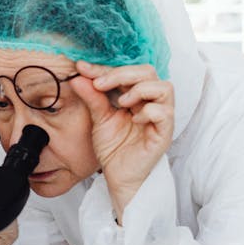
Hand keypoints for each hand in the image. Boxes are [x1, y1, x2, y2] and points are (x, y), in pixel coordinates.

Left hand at [71, 60, 173, 221]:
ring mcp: (161, 117)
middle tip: (100, 84)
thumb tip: (78, 76)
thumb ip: (92, 97)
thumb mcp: (99, 118)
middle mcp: (151, 102)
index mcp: (136, 95)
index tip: (82, 68)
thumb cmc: (113, 148)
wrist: (118, 177)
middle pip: (148, 71)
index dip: (105, 68)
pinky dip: (149, 111)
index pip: (126, 71)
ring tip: (122, 103)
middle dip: (122, 74)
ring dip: (139, 90)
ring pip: (164, 87)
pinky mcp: (164, 133)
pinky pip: (165, 112)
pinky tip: (134, 120)